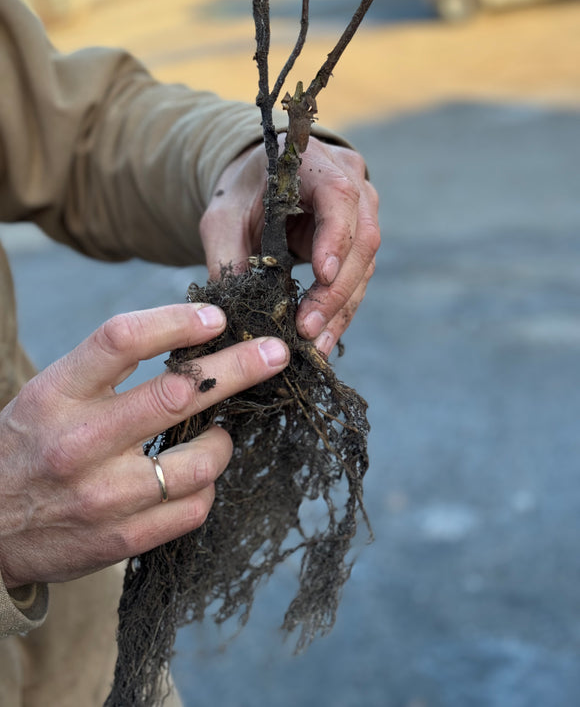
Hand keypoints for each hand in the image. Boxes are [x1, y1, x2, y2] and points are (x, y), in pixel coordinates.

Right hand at [0, 304, 288, 588]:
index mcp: (56, 395)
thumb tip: (192, 341)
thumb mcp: (49, 395)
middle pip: (178, 394)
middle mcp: (80, 443)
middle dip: (239, 368)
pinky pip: (194, 508)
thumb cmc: (28, 447)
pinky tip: (195, 478)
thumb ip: (107, 371)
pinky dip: (206, 487)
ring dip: (223, 441)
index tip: (217, 317)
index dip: (177, 321)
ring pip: (201, 461)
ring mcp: (103, 496)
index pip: (122, 340)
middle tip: (275, 353)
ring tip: (218, 433)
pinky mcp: (121, 539)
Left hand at [200, 136, 379, 355]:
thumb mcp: (222, 216)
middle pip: (362, 239)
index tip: (322, 274)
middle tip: (308, 329)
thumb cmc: (242, 193)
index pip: (339, 195)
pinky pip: (358, 281)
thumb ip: (226, 253)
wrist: (260, 185)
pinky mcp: (359, 244)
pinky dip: (340, 312)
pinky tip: (322, 340)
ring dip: (340, 309)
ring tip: (315, 346)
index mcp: (315, 162)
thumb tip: (231, 307)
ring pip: (365, 265)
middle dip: (336, 290)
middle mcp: (351, 183)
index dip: (335, 236)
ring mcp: (362, 214)